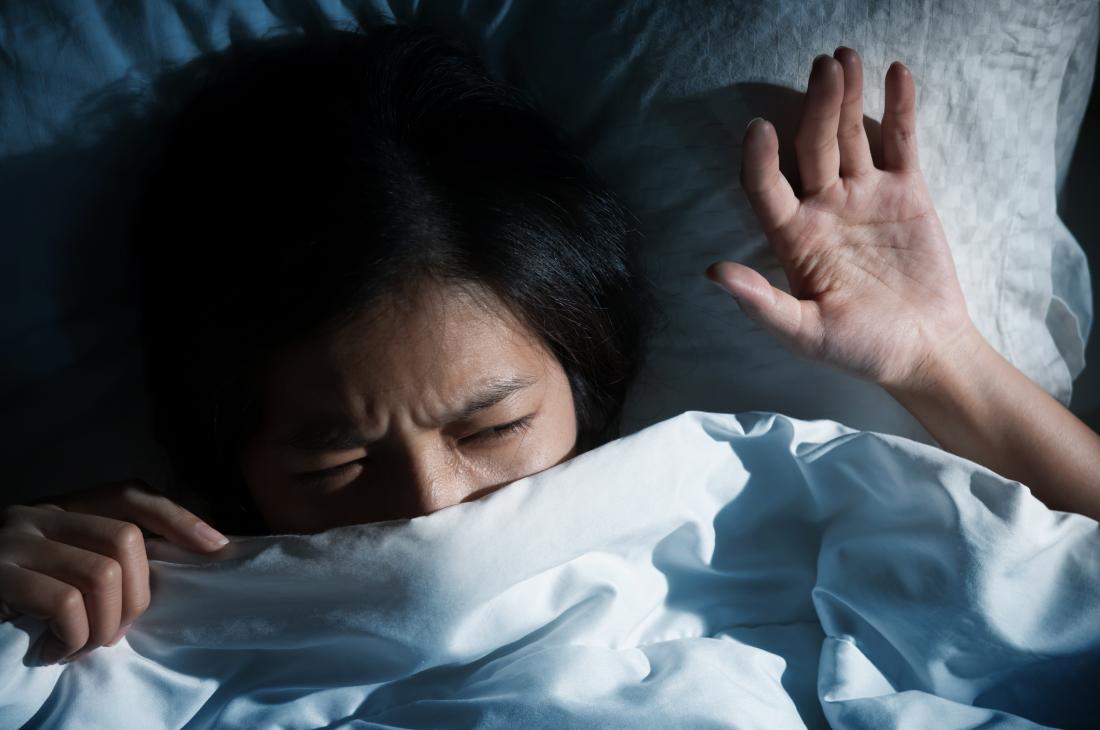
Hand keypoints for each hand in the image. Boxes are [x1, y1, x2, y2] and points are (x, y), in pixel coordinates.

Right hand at [0, 479, 228, 664]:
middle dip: (138, 597)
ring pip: (103, 575)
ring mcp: (14, 541)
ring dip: (105, 626)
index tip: (216, 547)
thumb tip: (166, 573)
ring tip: (82, 647)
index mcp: (59, 507)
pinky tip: (54, 653)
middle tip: (115, 633)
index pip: (130, 493)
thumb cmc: (3, 593)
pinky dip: (73, 637)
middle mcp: (38, 514)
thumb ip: (94, 556)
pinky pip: (64, 604)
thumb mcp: (51, 564)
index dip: (178, 517)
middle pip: (126, 539)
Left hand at [707, 47, 979, 390]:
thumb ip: (762, 304)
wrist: (924, 352)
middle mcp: (823, 209)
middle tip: (822, 66)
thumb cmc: (861, 349)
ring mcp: (864, 196)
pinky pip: (900, 142)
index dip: (760, 160)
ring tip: (844, 58)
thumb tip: (712, 274)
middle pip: (812, 148)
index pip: (767, 189)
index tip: (758, 128)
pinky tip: (895, 72)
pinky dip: (899, 108)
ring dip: (846, 97)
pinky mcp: (905, 192)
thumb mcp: (806, 334)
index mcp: (794, 239)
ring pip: (851, 135)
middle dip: (815, 107)